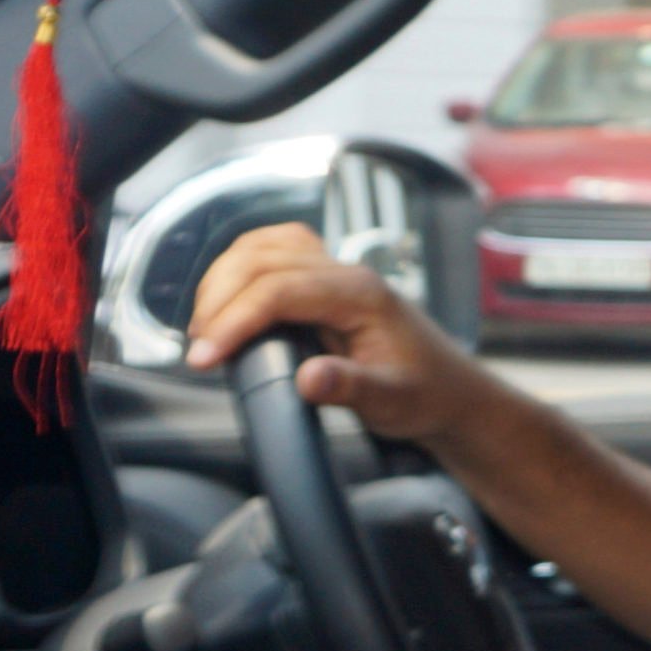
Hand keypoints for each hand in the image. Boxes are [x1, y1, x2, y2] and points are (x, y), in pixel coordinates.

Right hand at [182, 222, 482, 443]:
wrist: (451, 391)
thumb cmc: (424, 395)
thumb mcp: (392, 402)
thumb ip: (350, 389)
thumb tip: (309, 379)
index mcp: (361, 294)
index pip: (279, 290)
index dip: (234, 321)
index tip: (204, 357)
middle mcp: (346, 272)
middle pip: (261, 260)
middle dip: (218, 301)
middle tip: (198, 350)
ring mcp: (335, 270)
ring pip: (261, 247)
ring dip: (222, 280)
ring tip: (203, 329)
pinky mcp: (324, 280)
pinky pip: (273, 252)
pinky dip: (238, 269)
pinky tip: (224, 299)